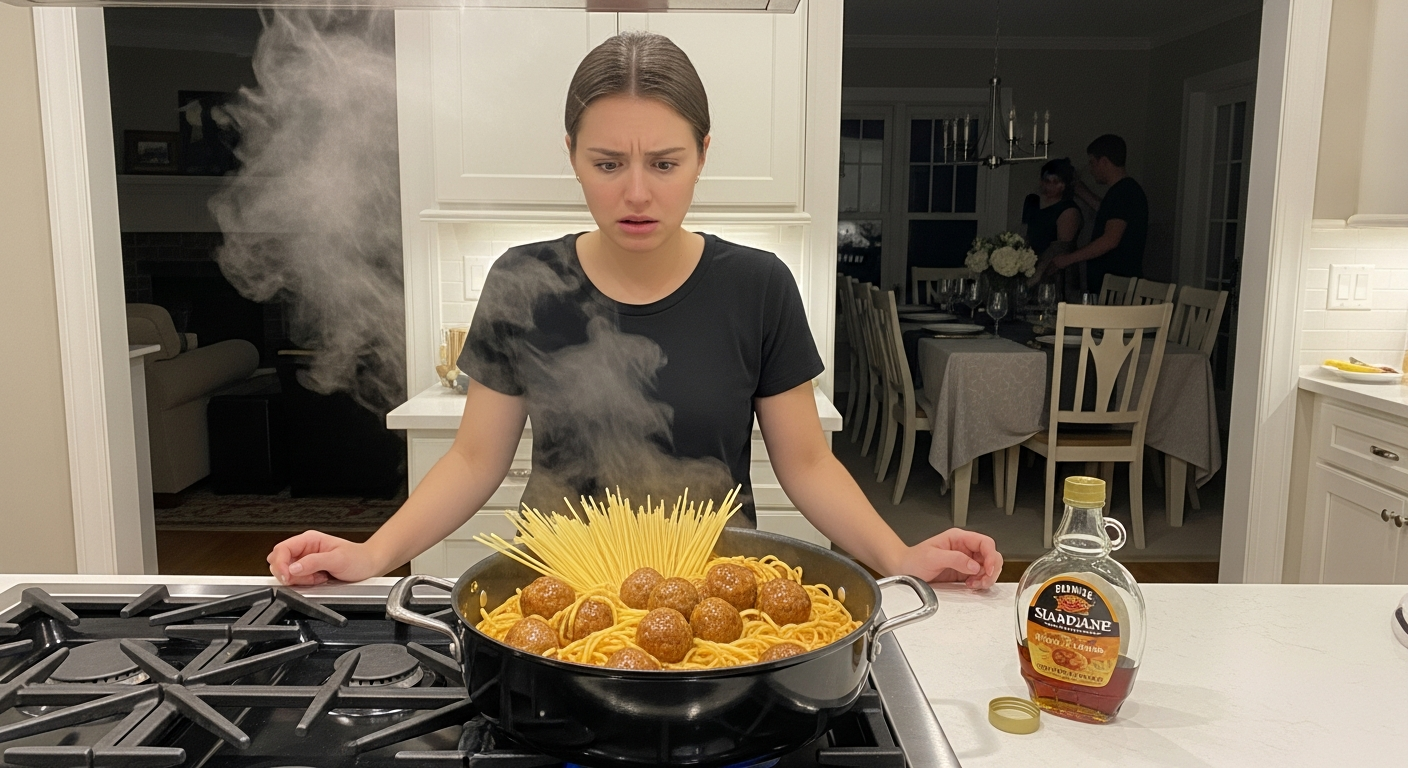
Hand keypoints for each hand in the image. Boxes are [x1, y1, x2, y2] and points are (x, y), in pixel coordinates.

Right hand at [267, 530, 385, 585]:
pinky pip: (297, 580)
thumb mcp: (337, 559)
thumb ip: (313, 562)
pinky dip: (305, 584)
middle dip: (290, 574)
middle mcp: (305, 548)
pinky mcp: (308, 571)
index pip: (282, 549)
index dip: (280, 564)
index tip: (287, 576)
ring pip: (287, 573)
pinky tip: (319, 580)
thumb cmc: (358, 558)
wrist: (369, 565)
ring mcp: (305, 560)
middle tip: (308, 578)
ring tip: (318, 578)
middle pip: (280, 561)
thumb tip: (293, 568)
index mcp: (309, 540)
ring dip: (300, 580)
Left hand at [894, 528, 1002, 588]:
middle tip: (983, 580)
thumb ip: (954, 559)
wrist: (903, 569)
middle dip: (991, 569)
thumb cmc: (913, 559)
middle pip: (991, 555)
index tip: (987, 569)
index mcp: (958, 538)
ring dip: (986, 578)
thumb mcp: (932, 557)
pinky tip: (970, 585)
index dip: (990, 556)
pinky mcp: (963, 573)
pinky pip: (980, 577)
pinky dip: (980, 583)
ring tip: (974, 584)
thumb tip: (973, 565)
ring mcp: (965, 561)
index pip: (984, 542)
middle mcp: (964, 548)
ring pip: (988, 568)